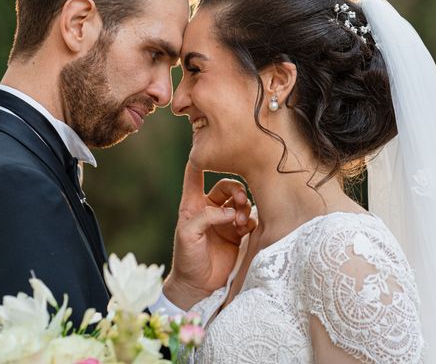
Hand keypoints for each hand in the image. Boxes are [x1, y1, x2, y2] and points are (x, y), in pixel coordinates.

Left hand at [163, 160, 255, 309]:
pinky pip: (248, 218)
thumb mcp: (188, 235)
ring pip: (239, 201)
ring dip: (243, 206)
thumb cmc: (187, 259)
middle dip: (235, 189)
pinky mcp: (236, 234)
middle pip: (226, 185)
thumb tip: (230, 212)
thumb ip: (206, 217)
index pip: (195, 174)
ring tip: (240, 220)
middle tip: (239, 201)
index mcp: (193, 204)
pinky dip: (249, 219)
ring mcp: (224, 221)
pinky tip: (245, 227)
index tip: (210, 148)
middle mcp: (209, 208)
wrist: (198, 286)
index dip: (201, 160)